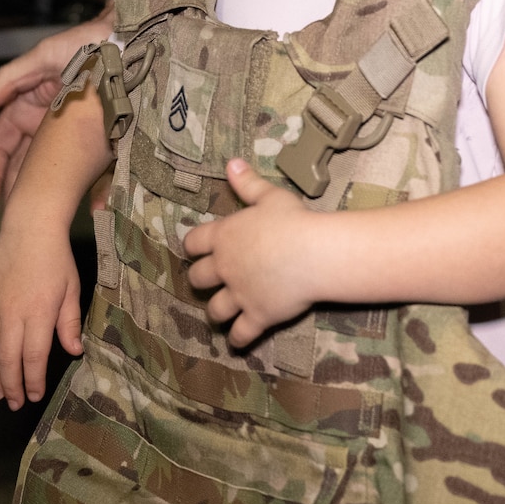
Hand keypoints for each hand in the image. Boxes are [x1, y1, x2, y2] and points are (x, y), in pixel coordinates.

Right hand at [0, 13, 109, 209]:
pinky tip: (96, 208)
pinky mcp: (106, 143)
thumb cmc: (85, 44)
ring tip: (43, 221)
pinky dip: (98, 190)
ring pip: (56, 174)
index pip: (0, 145)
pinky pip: (100, 172)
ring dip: (50, 198)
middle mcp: (49, 127)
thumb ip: (8, 80)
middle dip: (15, 193)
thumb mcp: (43, 57)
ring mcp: (77, 137)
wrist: (130, 41)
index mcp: (28, 109)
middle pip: (24, 166)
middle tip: (11, 221)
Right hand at [0, 223, 83, 409]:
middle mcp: (12, 312)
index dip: (32, 380)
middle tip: (13, 402)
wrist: (30, 228)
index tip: (34, 395)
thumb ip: (70, 323)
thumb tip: (75, 352)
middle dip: (10, 385)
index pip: (33, 357)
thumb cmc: (56, 260)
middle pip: (7, 359)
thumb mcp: (72, 289)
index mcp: (39, 312)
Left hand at [184, 159, 324, 347]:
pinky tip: (237, 341)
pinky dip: (238, 339)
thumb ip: (248, 183)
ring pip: (215, 309)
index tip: (195, 249)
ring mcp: (240, 294)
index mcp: (224, 236)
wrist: (311, 254)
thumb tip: (231, 163)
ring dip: (216, 311)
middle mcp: (226, 267)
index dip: (193, 246)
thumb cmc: (293, 220)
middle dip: (201, 280)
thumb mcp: (270, 196)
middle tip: (208, 281)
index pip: (194, 242)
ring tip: (220, 312)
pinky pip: (241, 333)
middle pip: (199, 279)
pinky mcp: (257, 316)